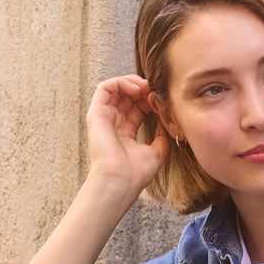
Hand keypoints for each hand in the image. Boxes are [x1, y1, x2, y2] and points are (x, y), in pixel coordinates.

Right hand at [85, 75, 170, 194]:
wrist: (120, 181)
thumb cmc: (135, 173)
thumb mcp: (157, 152)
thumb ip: (162, 137)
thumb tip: (167, 123)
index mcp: (126, 132)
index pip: (138, 107)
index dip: (151, 100)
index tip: (163, 101)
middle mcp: (113, 123)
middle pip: (128, 96)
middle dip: (144, 89)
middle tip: (157, 91)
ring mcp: (104, 117)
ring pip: (116, 88)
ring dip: (133, 83)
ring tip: (147, 87)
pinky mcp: (96, 113)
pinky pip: (105, 88)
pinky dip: (121, 82)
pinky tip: (137, 88)